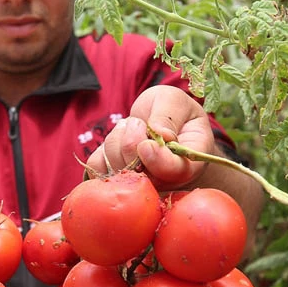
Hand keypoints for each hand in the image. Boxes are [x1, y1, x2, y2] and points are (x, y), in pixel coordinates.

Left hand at [87, 85, 216, 190]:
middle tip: (143, 124)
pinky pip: (97, 166)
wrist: (165, 126)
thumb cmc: (175, 114)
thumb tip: (160, 133)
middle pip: (136, 168)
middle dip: (133, 138)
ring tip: (135, 131)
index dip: (157, 160)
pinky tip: (120, 141)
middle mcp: (165, 181)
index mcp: (189, 163)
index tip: (147, 145)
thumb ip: (169, 114)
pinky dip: (103, 149)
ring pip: (114, 162)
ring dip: (119, 137)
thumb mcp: (176, 102)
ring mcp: (139, 184)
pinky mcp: (116, 180)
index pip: (174, 172)